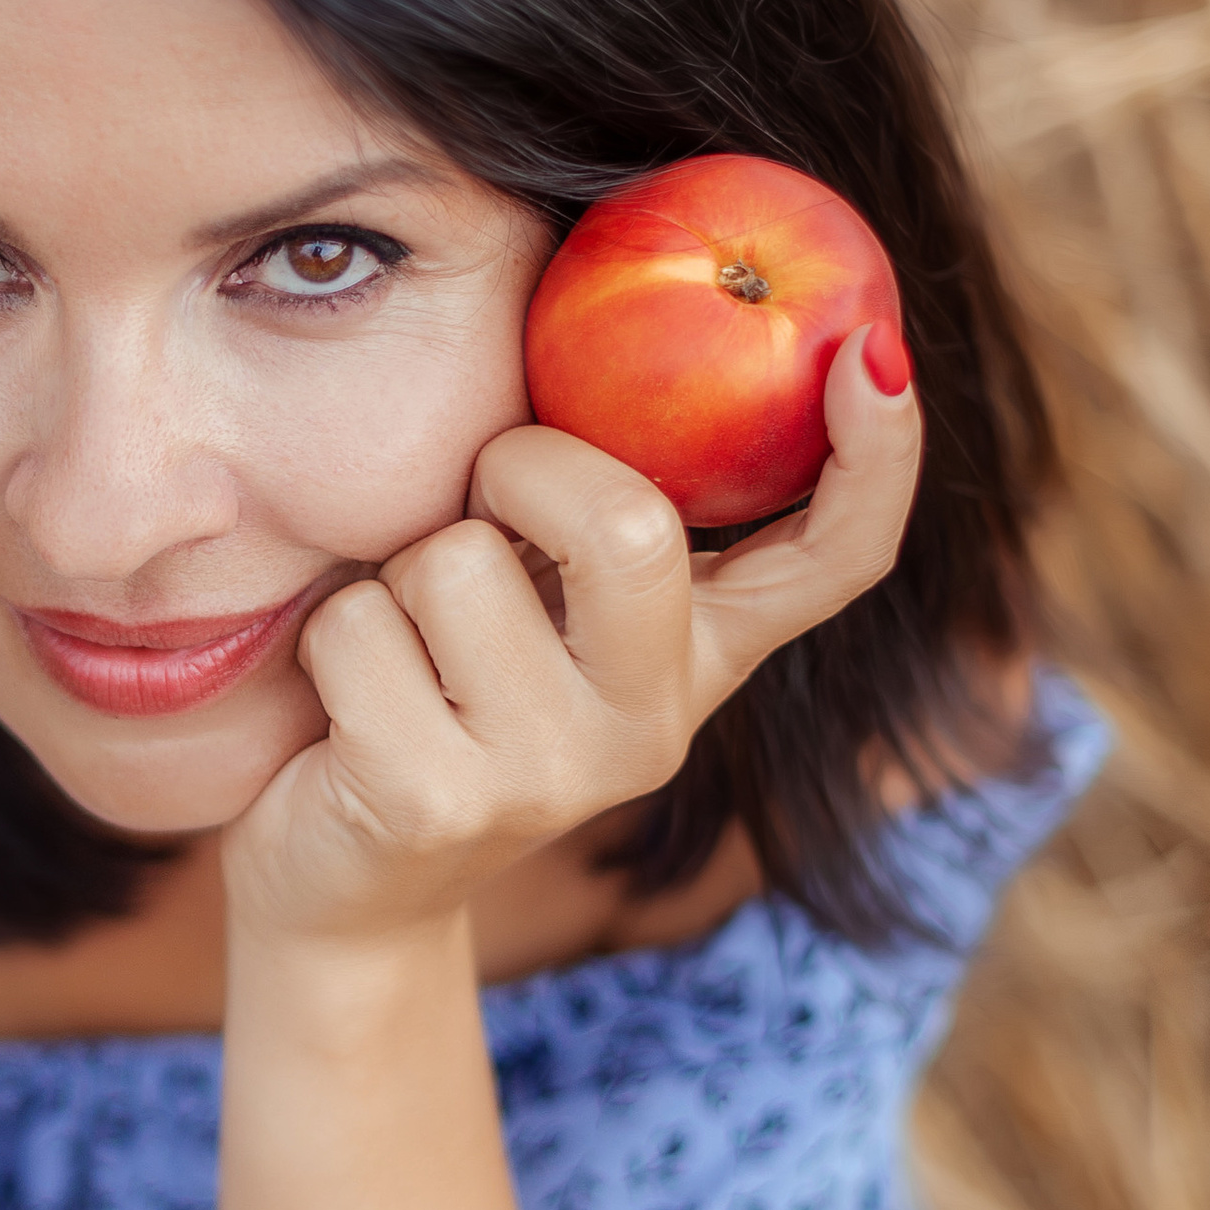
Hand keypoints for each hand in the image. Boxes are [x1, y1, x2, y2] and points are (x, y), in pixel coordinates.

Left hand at [223, 324, 921, 951]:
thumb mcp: (530, 600)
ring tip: (401, 643)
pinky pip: (362, 625)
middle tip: (475, 502)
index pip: (834, 558)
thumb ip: (583, 508)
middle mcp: (650, 722)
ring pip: (457, 562)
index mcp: (695, 657)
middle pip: (629, 529)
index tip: (870, 348)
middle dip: (520, 467)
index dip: (877, 456)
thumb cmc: (429, 692)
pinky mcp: (437, 801)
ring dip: (396, 573)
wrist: (343, 886)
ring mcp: (551, 774)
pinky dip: (332, 635)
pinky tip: (349, 706)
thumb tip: (595, 323)